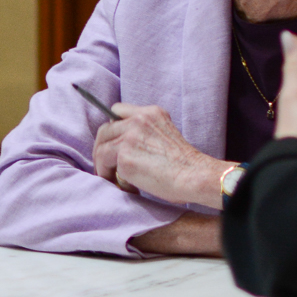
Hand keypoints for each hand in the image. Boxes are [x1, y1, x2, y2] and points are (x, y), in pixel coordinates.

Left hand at [94, 104, 228, 205]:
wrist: (194, 176)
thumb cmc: (184, 165)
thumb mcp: (166, 135)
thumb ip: (146, 134)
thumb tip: (125, 149)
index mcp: (151, 113)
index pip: (118, 111)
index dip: (113, 129)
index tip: (113, 144)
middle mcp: (139, 119)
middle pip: (105, 129)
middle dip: (103, 148)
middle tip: (107, 166)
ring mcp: (130, 136)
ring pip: (101, 146)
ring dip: (103, 164)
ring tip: (113, 178)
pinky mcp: (124, 155)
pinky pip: (103, 162)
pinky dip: (106, 174)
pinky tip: (120, 185)